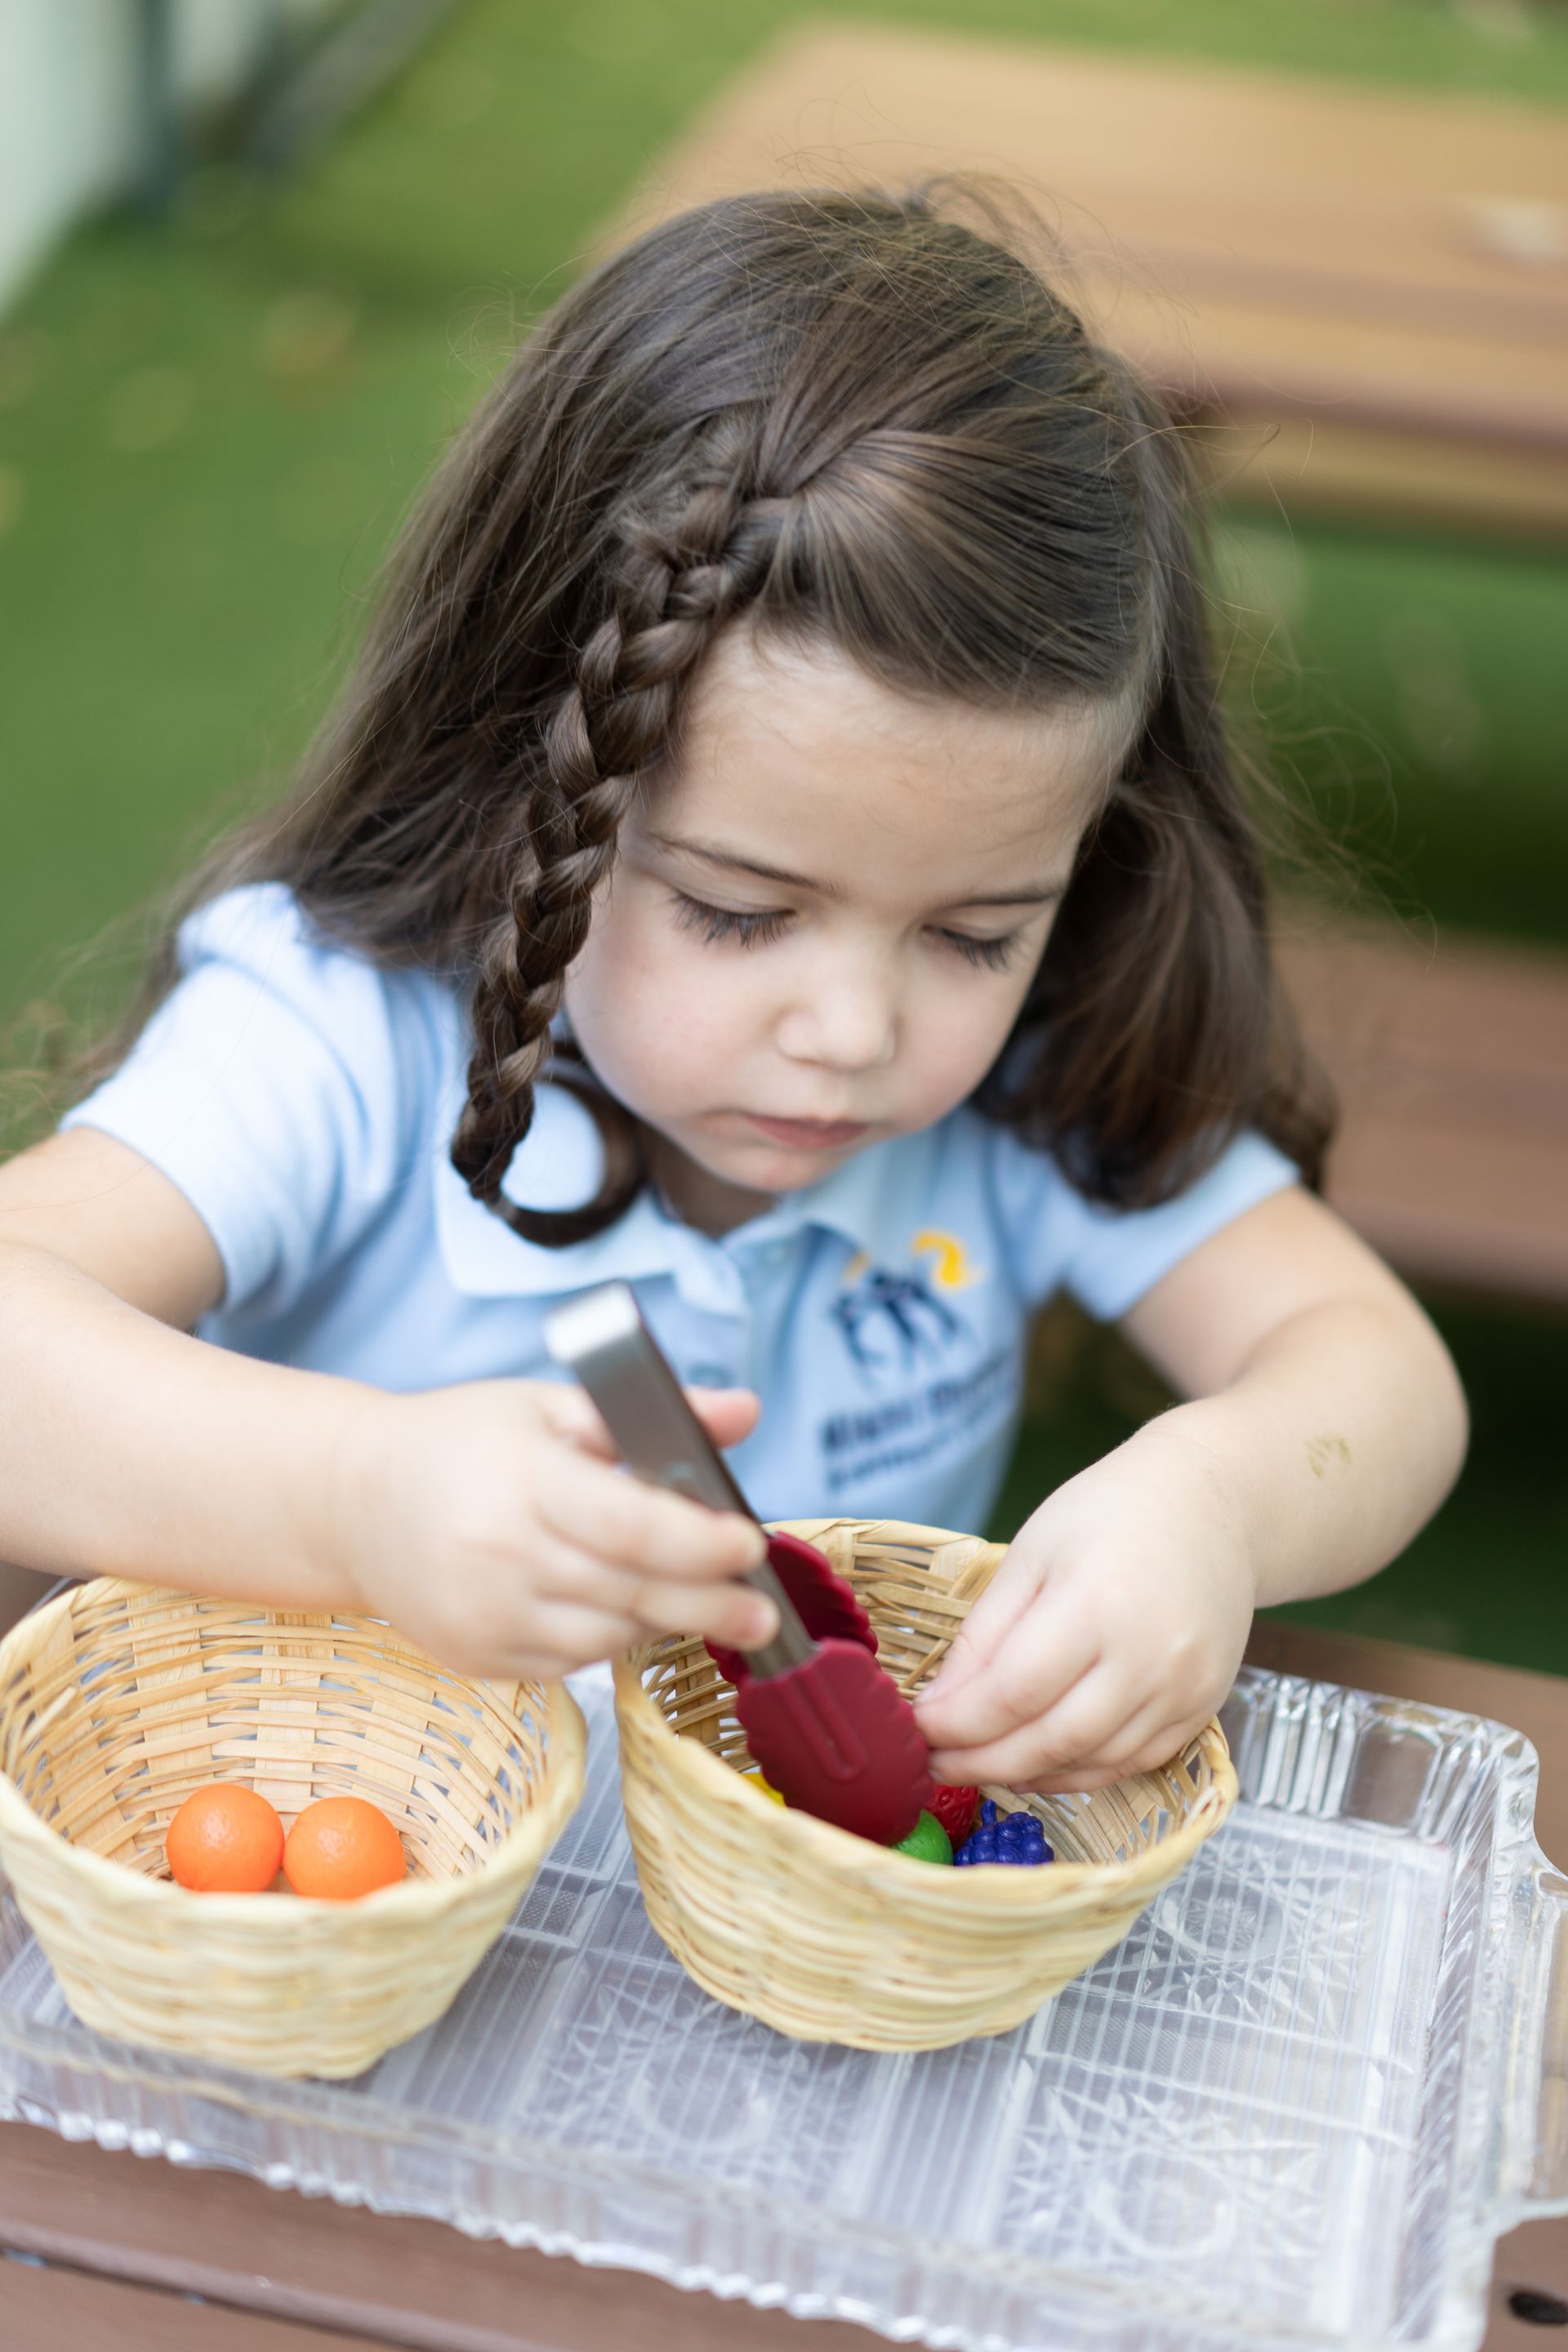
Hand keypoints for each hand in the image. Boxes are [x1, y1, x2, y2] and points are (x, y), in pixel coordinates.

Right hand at [333, 1378, 772, 1681]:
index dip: (700, 1543)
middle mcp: (500, 1557)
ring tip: (699, 1601)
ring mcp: (485, 1618)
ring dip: (662, 1622)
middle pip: (631, 1593)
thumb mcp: (549, 1406)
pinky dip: (610, 1641)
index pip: (632, 1526)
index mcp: (523, 1481)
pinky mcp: (477, 1660)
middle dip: (711, 1604)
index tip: (748, 1542)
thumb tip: (745, 1411)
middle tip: (763, 1610)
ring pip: (607, 1639)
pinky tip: (628, 1612)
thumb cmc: (462, 1442)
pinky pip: (569, 1665)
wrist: (352, 1503)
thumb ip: (651, 1416)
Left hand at [913, 1424, 1255, 1791]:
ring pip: (1091, 1763)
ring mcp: (1183, 1689)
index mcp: (1095, 1603)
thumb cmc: (1111, 1514)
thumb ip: (984, 1635)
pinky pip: (1132, 1763)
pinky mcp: (1203, 1708)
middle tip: (935, 1764)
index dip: (957, 1724)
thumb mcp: (1031, 1554)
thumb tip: (939, 1707)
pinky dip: (1078, 1772)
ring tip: (977, 1764)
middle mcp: (1148, 1656)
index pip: (1012, 1692)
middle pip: (1051, 1740)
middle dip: (981, 1763)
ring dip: (1025, 1774)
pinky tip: (1038, 1762)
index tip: (917, 1730)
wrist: (1213, 1505)